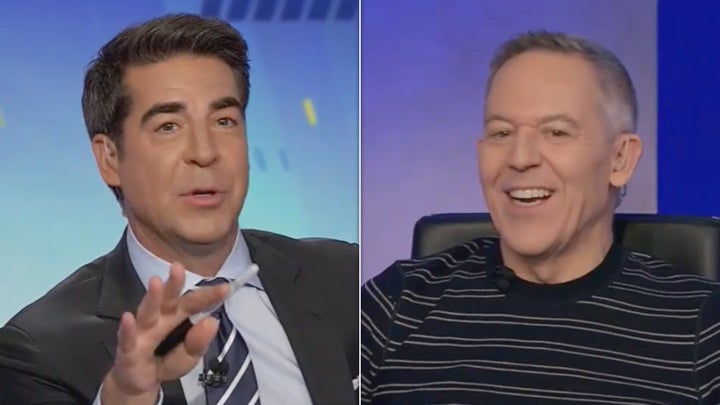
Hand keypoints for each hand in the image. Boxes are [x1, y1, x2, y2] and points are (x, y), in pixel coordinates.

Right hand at [101, 262, 227, 404]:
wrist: (139, 384)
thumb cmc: (166, 362)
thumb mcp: (189, 357)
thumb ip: (199, 342)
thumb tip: (212, 321)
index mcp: (177, 318)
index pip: (193, 303)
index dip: (208, 295)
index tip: (226, 288)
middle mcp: (159, 319)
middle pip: (168, 300)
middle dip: (173, 284)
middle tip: (178, 267)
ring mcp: (142, 332)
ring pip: (148, 312)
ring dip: (152, 297)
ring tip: (156, 282)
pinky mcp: (127, 350)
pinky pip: (127, 339)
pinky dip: (128, 329)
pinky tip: (128, 318)